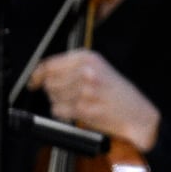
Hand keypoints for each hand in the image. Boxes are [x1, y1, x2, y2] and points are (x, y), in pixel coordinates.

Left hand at [28, 49, 160, 151]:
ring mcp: (84, 89)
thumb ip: (69, 67)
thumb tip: (39, 73)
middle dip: (54, 91)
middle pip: (49, 82)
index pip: (49, 64)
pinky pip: (58, 110)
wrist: (136, 113)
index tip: (34, 81)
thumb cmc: (115, 93)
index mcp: (88, 57)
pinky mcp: (83, 107)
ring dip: (61, 103)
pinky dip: (64, 113)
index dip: (37, 74)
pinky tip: (80, 111)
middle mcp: (86, 71)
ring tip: (79, 102)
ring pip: (52, 97)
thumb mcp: (96, 69)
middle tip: (72, 95)